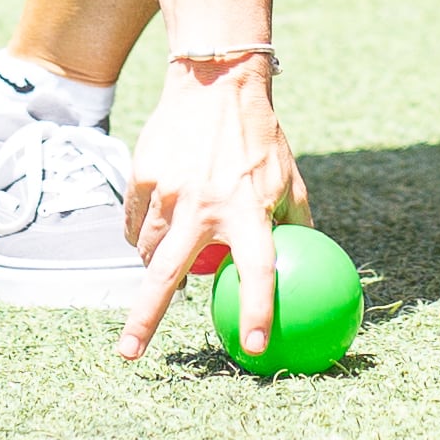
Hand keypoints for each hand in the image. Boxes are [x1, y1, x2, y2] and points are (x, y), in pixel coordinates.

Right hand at [118, 55, 309, 361]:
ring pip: (148, 251)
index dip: (259, 309)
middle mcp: (204, 205)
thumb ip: (294, 219)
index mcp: (248, 209)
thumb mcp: (289, 176)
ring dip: (155, 265)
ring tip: (164, 266)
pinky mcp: (142, 177)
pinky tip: (153, 233)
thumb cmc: (260, 136)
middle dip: (144, 321)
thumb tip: (308, 258)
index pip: (259, 269)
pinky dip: (143, 235)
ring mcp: (168, 192)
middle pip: (166, 276)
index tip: (253, 346)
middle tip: (130, 355)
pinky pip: (135, 224)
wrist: (217, 84)